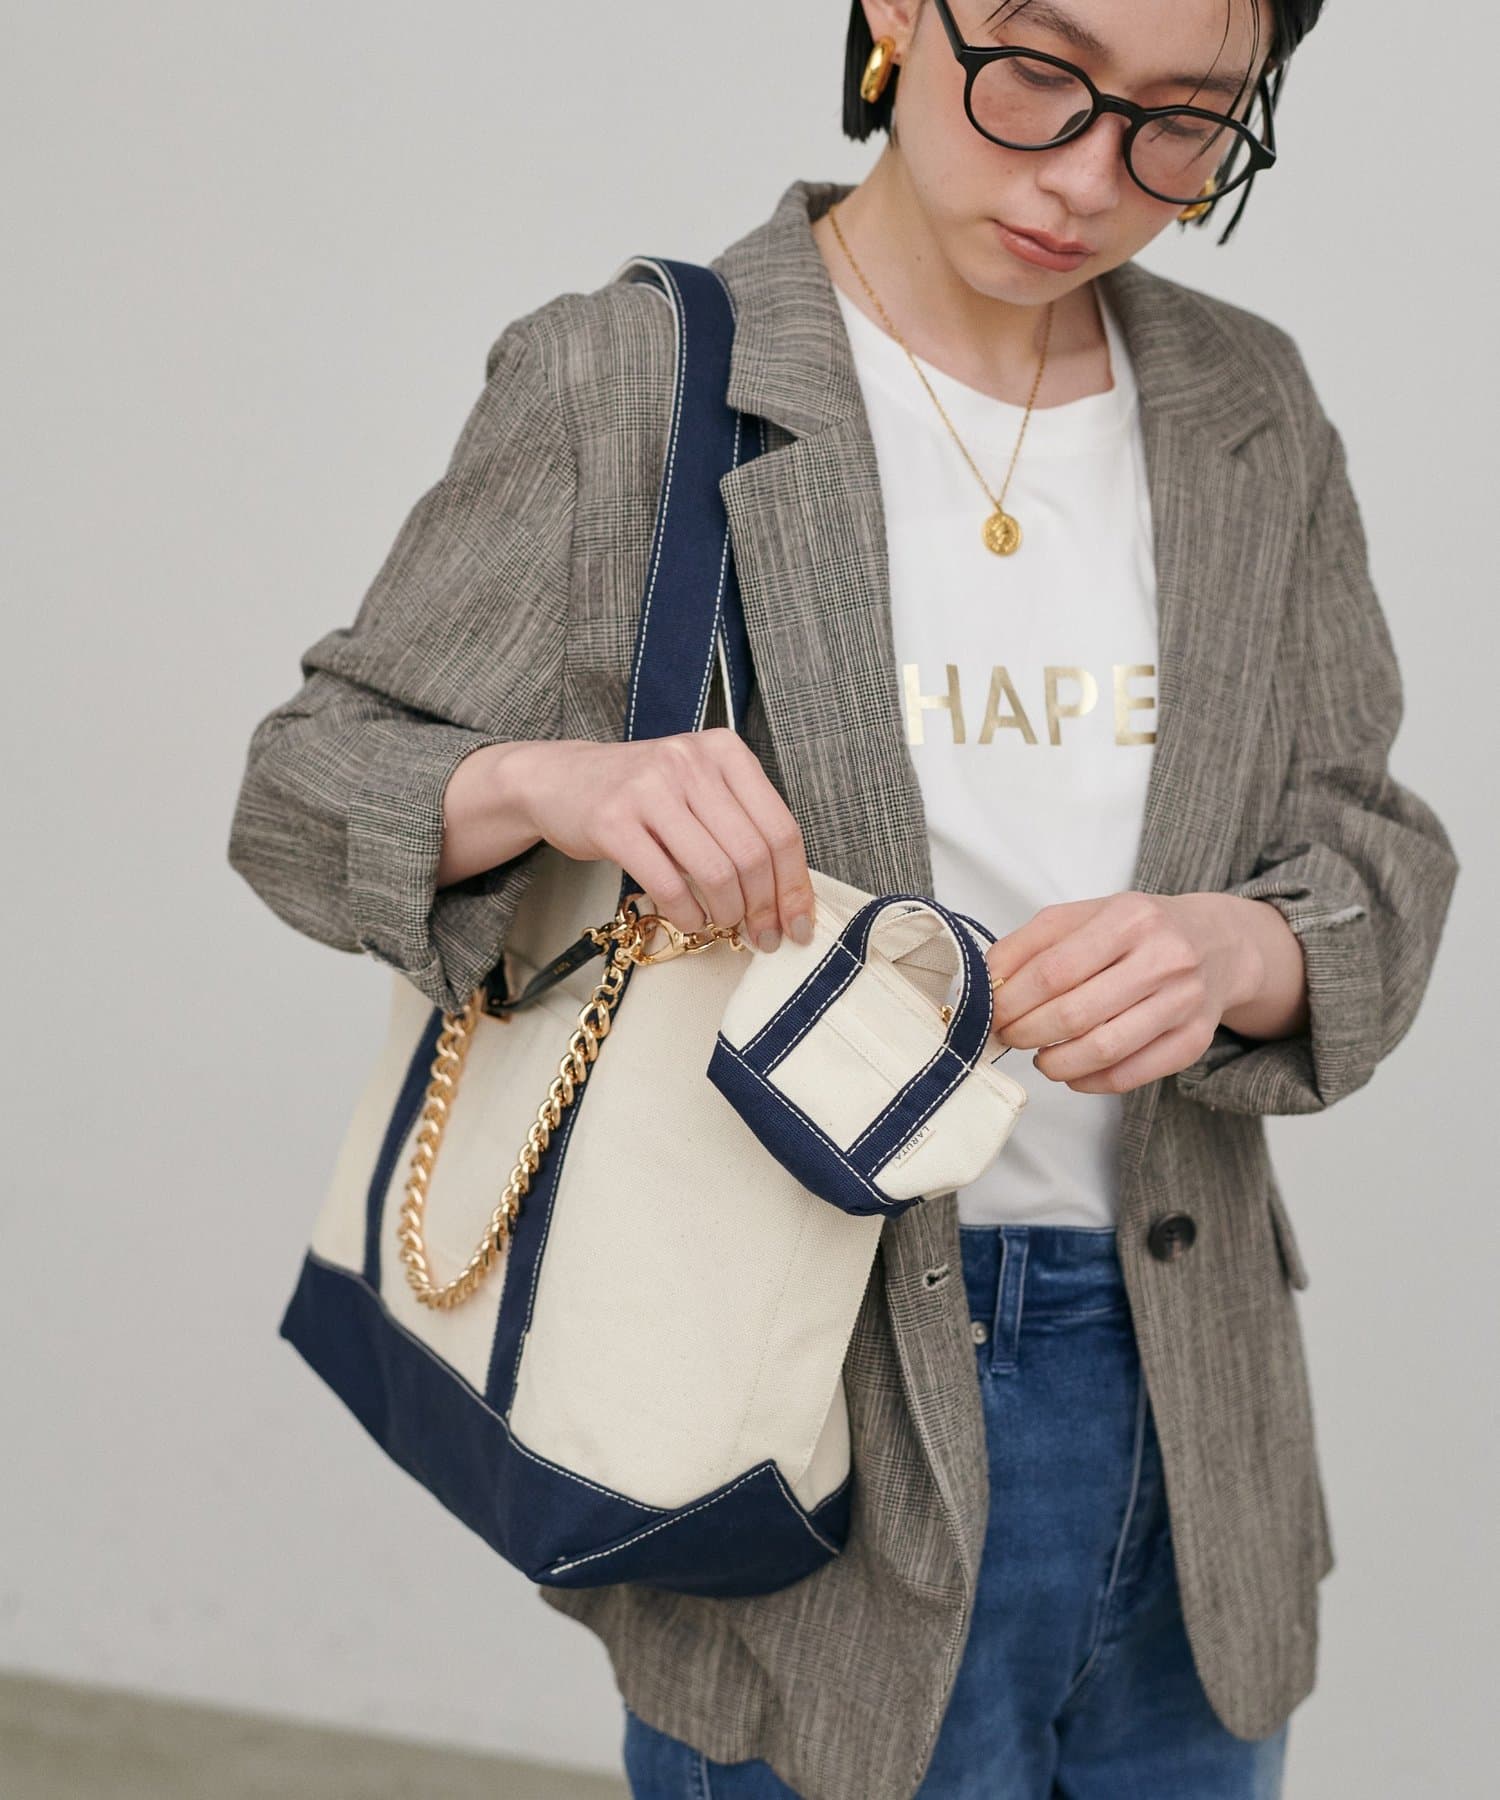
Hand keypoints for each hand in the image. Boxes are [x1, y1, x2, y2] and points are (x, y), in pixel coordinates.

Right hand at [507, 729, 816, 952]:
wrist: (561, 779)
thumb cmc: (643, 795)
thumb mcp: (700, 789)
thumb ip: (743, 826)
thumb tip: (788, 898)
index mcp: (725, 751)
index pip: (781, 828)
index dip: (795, 886)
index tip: (798, 925)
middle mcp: (690, 761)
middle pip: (752, 854)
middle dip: (763, 908)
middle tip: (761, 937)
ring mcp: (649, 788)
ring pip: (716, 872)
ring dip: (726, 914)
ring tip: (722, 925)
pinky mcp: (613, 820)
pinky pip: (668, 884)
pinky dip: (688, 914)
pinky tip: (691, 920)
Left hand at [982, 891, 1303, 1094]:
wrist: (1216, 943)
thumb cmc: (1137, 931)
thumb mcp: (1083, 916)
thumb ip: (1030, 943)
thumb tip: (986, 982)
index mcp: (1129, 918)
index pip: (1054, 970)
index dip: (1013, 1000)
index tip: (992, 1012)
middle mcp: (1164, 958)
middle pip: (1075, 1014)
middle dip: (1027, 1033)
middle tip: (1009, 1036)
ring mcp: (1184, 1003)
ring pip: (1103, 1050)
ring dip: (1056, 1064)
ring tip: (1040, 1057)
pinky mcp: (1193, 1041)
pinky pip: (1130, 1075)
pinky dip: (1089, 1081)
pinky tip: (1072, 1072)